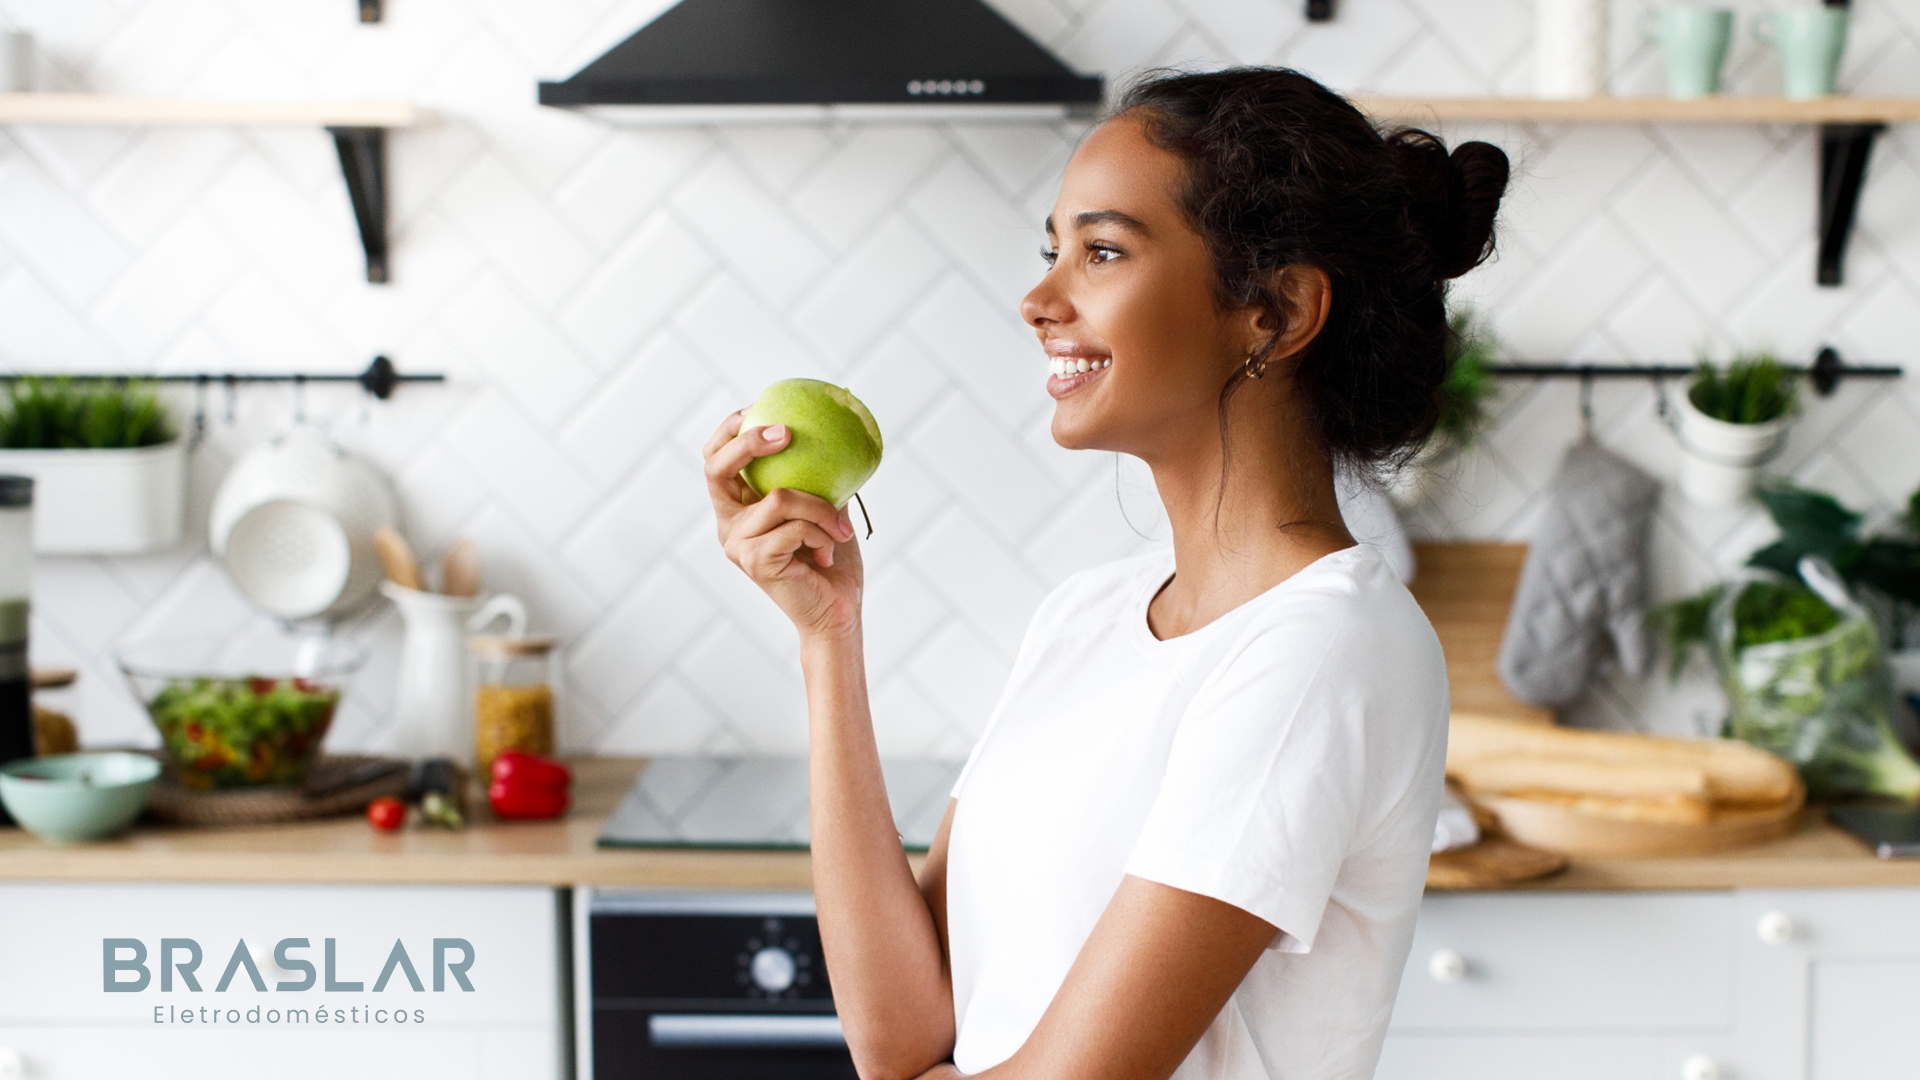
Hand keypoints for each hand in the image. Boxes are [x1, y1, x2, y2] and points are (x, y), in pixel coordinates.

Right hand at [704, 410, 863, 640]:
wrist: (837, 612)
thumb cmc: (832, 560)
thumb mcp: (824, 508)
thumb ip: (815, 476)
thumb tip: (833, 429)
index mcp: (738, 509)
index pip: (715, 460)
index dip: (729, 430)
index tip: (757, 406)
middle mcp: (728, 525)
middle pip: (717, 468)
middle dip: (749, 442)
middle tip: (787, 432)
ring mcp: (738, 544)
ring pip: (780, 498)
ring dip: (822, 509)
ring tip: (841, 528)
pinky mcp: (754, 561)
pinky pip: (795, 526)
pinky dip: (822, 533)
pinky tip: (828, 552)